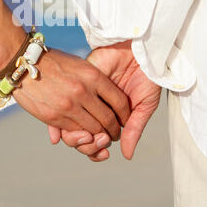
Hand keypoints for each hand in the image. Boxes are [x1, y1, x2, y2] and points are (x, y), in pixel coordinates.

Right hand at [14, 48, 129, 139]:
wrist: (24, 65)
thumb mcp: (78, 65)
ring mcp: (69, 106)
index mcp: (93, 76)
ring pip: (93, 130)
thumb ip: (94, 81)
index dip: (125, 113)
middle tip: (116, 134)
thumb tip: (110, 98)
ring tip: (102, 137)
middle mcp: (83, 91)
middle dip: (115, 130)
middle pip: (108, 120)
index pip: (119, 101)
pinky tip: (84, 134)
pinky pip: (75, 132)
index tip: (125, 118)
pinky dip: (82, 136)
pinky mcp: (55, 117)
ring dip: (100, 137)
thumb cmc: (53, 62)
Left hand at [48, 41, 161, 159]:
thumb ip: (134, 129)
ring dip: (75, 135)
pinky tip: (63, 131)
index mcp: (109, 114)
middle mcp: (94, 106)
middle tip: (98, 143)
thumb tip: (126, 156)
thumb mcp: (144, 106)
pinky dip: (59, 120)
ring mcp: (85, 94)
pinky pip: (64, 103)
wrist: (143, 50)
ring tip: (89, 137)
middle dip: (87, 145)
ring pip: (70, 121)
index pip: (97, 138)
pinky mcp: (79, 81)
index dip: (96, 149)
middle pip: (81, 133)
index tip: (103, 154)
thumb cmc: (148, 76)